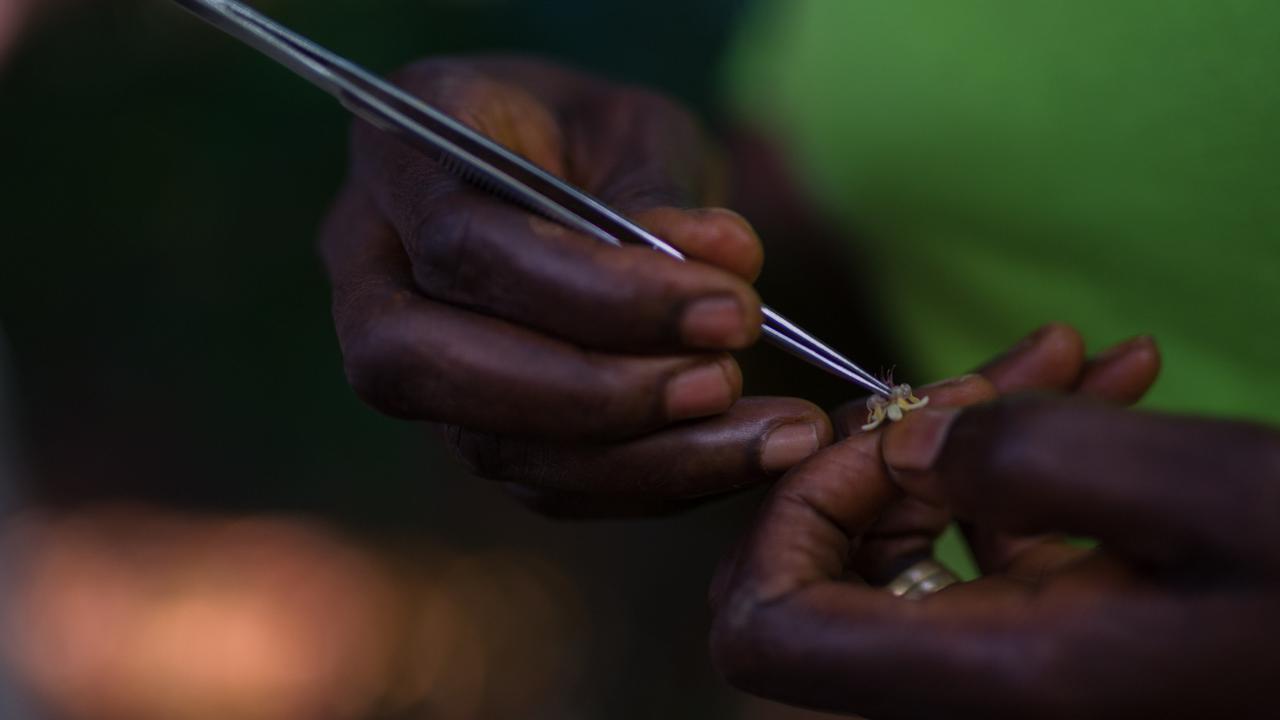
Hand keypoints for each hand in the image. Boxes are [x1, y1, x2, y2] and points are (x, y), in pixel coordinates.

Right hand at [319, 58, 829, 513]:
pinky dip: (646, 483)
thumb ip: (663, 193)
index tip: (726, 308)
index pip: (465, 245)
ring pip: (485, 445)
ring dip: (637, 458)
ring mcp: (406, 362)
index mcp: (398, 155)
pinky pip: (537, 483)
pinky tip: (738, 455)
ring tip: (764, 437)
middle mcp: (370, 268)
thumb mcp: (635, 126)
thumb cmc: (595, 135)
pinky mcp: (464, 427)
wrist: (562, 180)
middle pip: (431, 364)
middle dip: (591, 393)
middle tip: (723, 382)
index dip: (595, 293)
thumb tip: (718, 262)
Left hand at [710, 325, 1279, 718]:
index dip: (788, 517)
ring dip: (968, 439)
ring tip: (1074, 359)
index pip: (766, 628)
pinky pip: (986, 548)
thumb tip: (903, 445)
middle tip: (1003, 367)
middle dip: (894, 444)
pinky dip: (1024, 472)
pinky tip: (1103, 396)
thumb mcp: (1197, 491)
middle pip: (826, 571)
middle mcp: (970, 690)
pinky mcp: (1052, 639)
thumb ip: (1027, 459)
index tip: (886, 432)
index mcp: (985, 677)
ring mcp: (1008, 669)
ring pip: (910, 544)